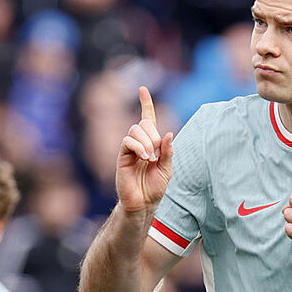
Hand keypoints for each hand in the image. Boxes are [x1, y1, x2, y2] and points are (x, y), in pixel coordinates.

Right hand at [116, 87, 173, 213]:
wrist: (143, 202)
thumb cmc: (154, 187)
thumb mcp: (167, 168)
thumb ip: (168, 151)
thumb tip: (169, 134)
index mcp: (151, 143)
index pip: (147, 118)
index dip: (145, 104)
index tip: (143, 89)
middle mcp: (139, 143)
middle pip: (144, 123)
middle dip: (153, 135)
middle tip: (156, 154)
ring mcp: (129, 149)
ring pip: (135, 130)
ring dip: (147, 142)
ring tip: (150, 159)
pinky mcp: (122, 156)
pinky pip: (128, 141)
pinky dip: (138, 146)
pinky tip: (144, 157)